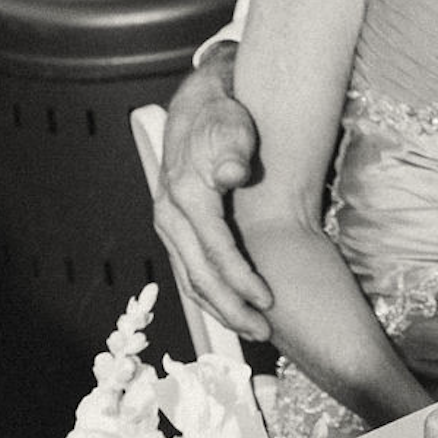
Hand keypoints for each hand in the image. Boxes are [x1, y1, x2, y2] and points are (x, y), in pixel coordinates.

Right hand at [154, 44, 274, 340]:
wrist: (197, 106)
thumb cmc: (222, 117)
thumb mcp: (231, 126)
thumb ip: (234, 151)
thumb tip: (233, 174)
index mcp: (185, 195)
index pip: (214, 249)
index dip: (240, 279)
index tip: (267, 299)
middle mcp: (170, 216)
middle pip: (199, 275)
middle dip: (231, 308)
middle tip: (264, 330)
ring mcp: (169, 226)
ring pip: (191, 280)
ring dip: (221, 308)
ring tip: (253, 329)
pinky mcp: (175, 230)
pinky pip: (190, 271)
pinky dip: (209, 295)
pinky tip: (231, 309)